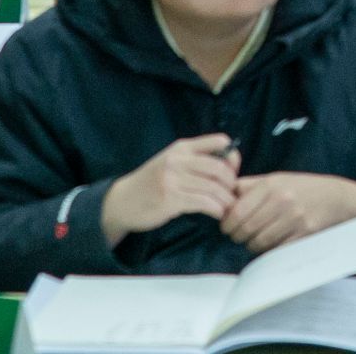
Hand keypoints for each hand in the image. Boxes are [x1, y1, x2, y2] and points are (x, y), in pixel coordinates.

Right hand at [101, 134, 239, 246]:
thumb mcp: (172, 162)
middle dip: (231, 183)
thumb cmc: (152, 183)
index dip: (232, 157)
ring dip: (226, 200)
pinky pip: (203, 202)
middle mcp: (178, 160)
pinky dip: (216, 209)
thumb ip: (195, 160)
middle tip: (231, 195)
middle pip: (219, 168)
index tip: (233, 173)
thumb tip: (228, 166)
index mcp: (182, 147)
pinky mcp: (170, 199)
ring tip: (227, 207)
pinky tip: (217, 214)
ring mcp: (173, 179)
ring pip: (213, 188)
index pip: (219, 142)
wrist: (122, 201)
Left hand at [223, 173, 355, 253]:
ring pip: (258, 243)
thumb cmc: (300, 188)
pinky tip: (269, 243)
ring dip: (251, 244)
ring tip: (254, 238)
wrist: (334, 197)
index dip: (227, 224)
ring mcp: (294, 219)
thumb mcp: (275, 178)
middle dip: (237, 236)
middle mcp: (282, 201)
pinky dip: (267, 250)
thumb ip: (248, 186)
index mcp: (270, 185)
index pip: (237, 212)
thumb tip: (222, 196)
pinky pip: (275, 250)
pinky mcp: (302, 234)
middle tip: (238, 235)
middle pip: (245, 229)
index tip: (227, 226)